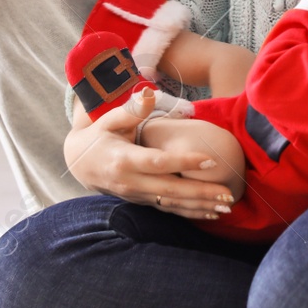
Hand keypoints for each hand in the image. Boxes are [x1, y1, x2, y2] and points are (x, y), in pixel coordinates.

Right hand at [62, 95, 233, 219]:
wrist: (79, 162)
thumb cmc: (100, 135)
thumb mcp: (109, 119)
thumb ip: (131, 109)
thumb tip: (149, 94)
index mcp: (124, 159)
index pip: (158, 162)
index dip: (184, 162)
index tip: (211, 160)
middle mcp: (131, 182)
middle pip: (170, 190)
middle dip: (200, 193)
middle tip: (228, 195)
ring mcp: (136, 195)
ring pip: (171, 204)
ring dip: (200, 207)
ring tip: (226, 207)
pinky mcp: (141, 201)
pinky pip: (168, 209)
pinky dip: (190, 212)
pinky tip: (210, 213)